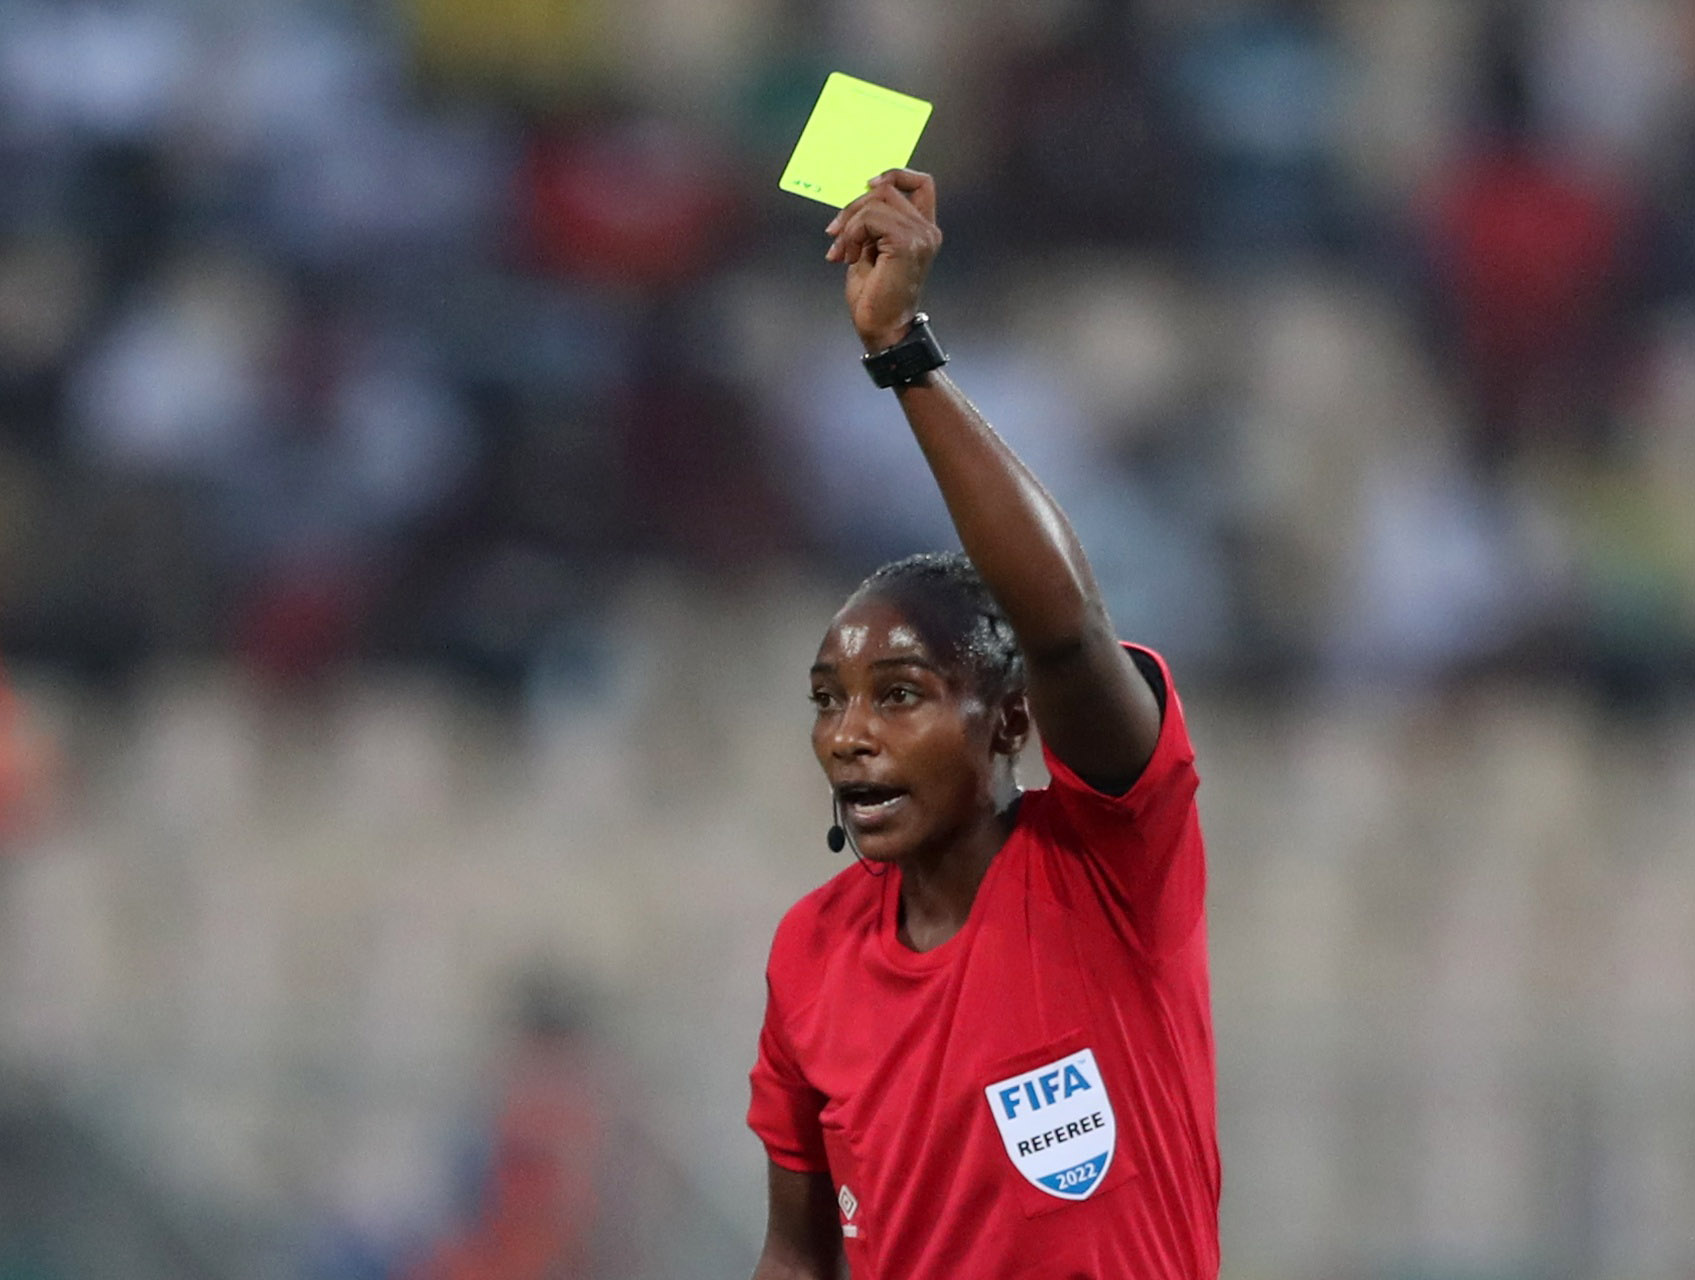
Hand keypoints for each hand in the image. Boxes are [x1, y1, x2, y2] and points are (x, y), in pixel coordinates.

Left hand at [824, 169, 940, 352]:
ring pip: (876, 201)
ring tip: (843, 251)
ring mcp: (920, 236)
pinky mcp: (907, 243)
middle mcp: (927, 230)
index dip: (893, 175)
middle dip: (853, 207)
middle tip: (835, 233)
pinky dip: (852, 233)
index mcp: (922, 230)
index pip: (921, 183)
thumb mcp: (870, 250)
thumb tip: (856, 199)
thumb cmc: (876, 298)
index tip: (867, 186)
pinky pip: (870, 218)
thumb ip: (871, 224)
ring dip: (850, 224)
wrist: (882, 330)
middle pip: (887, 188)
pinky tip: (850, 257)